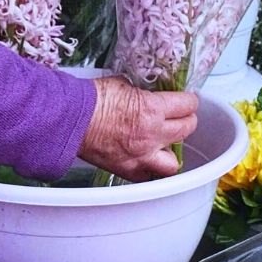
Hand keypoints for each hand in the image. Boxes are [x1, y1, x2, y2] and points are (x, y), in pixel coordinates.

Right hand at [79, 75, 198, 180]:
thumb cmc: (92, 101)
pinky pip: (149, 176)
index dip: (189, 101)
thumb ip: (143, 94)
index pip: (187, 105)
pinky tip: (148, 160)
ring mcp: (141, 157)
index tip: (186, 101)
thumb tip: (150, 95)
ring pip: (173, 162)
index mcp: (152, 110)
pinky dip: (151, 169)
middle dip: (186, 121)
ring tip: (167, 143)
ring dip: (173, 151)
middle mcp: (151, 136)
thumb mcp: (124, 84)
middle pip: (186, 130)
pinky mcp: (127, 170)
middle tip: (181, 118)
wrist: (71, 120)